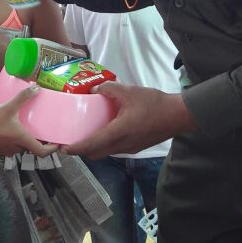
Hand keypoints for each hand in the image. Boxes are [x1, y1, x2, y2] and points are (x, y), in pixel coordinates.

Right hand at [0, 86, 57, 157]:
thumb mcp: (7, 107)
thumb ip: (22, 97)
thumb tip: (36, 88)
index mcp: (23, 140)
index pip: (43, 152)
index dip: (53, 149)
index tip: (58, 142)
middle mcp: (17, 148)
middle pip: (33, 147)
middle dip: (40, 140)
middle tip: (45, 129)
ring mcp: (8, 150)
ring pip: (23, 146)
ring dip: (27, 138)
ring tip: (29, 125)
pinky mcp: (0, 148)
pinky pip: (13, 145)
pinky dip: (17, 138)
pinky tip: (13, 127)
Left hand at [64, 83, 197, 157]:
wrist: (179, 116)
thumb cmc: (155, 104)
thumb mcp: (130, 91)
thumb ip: (109, 88)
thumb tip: (94, 89)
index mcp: (119, 132)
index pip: (92, 145)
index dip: (76, 148)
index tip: (62, 148)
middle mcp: (122, 145)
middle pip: (96, 153)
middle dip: (81, 151)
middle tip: (70, 141)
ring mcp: (130, 148)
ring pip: (105, 153)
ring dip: (93, 148)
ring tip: (84, 136)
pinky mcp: (136, 147)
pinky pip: (114, 149)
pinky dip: (105, 145)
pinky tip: (103, 131)